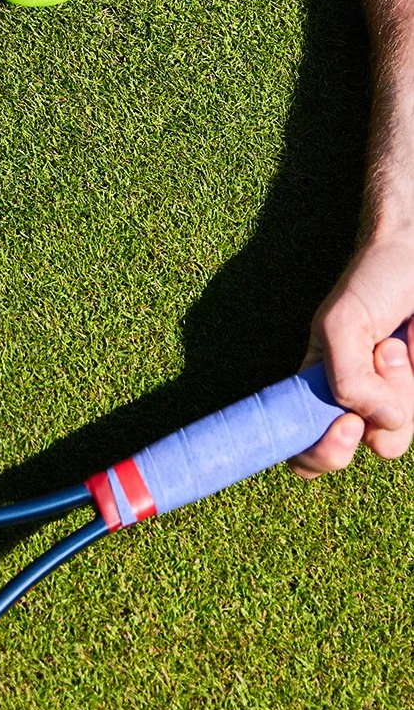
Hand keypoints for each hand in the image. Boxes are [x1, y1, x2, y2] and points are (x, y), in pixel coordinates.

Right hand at [292, 230, 413, 474]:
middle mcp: (359, 405)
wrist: (413, 256)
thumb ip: (347, 378)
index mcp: (318, 392)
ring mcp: (398, 401)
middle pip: (373, 443)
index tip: (347, 426)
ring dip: (406, 382)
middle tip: (382, 354)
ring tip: (398, 341)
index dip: (321, 453)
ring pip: (403, 429)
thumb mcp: (340, 324)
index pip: (305, 453)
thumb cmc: (372, 282)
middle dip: (378, 404)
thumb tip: (381, 421)